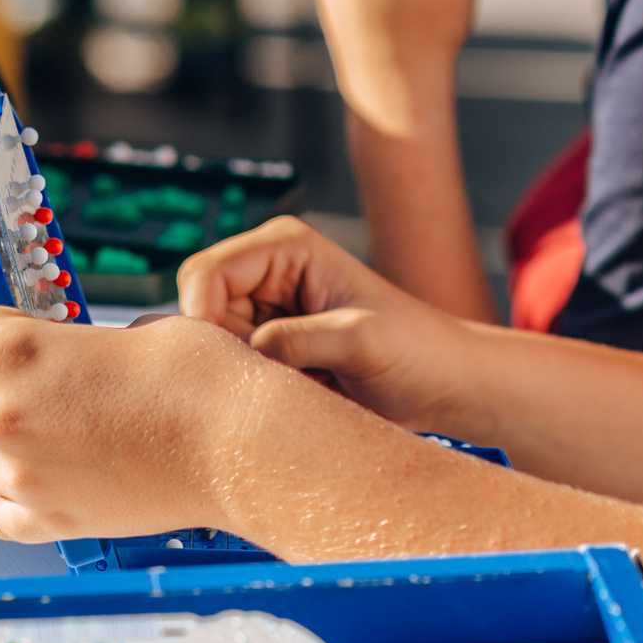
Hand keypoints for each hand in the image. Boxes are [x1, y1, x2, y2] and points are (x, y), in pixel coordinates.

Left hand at [0, 299, 326, 542]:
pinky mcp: (50, 519)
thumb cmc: (202, 379)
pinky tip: (56, 474)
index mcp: (15, 352)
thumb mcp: (132, 329)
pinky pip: (1, 510)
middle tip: (37, 378)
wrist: (244, 445)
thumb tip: (62, 355)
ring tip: (55, 428)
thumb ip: (72, 343)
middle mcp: (4, 415)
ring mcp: (23, 475)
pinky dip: (18, 493)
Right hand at [178, 215, 471, 430]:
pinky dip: (254, 391)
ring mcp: (265, 313)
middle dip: (225, 353)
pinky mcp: (269, 350)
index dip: (202, 317)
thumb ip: (297, 340)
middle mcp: (267, 274)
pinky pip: (232, 373)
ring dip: (244, 376)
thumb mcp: (359, 339)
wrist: (444, 382)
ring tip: (302, 385)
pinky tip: (300, 395)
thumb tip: (244, 351)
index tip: (237, 361)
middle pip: (198, 313)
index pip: (204, 274)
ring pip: (211, 349)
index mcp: (286, 246)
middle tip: (281, 379)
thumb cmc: (416, 348)